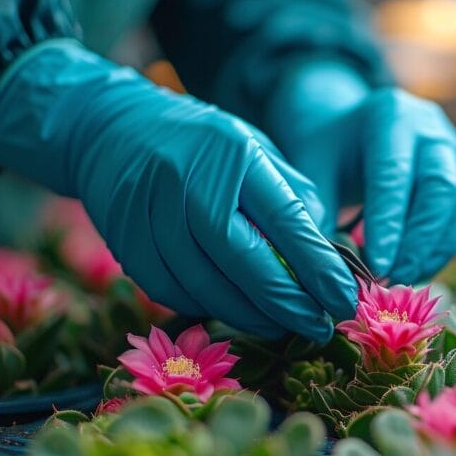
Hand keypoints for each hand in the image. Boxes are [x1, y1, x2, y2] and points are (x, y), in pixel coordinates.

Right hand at [0, 40, 356, 340]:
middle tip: (320, 327)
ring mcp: (151, 214)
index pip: (284, 219)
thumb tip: (326, 254)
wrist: (110, 127)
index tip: (345, 299)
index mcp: (234, 154)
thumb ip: (291, 195)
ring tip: (283, 327)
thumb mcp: (255, 148)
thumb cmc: (203, 144)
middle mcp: (189, 182)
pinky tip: (235, 312)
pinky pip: (172, 292)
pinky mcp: (125, 242)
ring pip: (206, 286)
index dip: (318, 267)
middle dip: (288, 304)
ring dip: (251, 316)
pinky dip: (208, 309)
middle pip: (243, 260)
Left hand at [268, 64, 455, 284]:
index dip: (388, 223)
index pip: (393, 174)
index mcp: (388, 116)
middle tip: (391, 278)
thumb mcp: (311, 172)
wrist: (350, 130)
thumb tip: (325, 267)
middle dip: (417, 241)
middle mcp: (430, 128)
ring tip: (405, 278)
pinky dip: (447, 246)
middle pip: (440, 186)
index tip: (376, 265)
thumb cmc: (329, 152)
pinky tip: (420, 269)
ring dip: (437, 248)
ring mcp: (455, 148)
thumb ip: (315, 213)